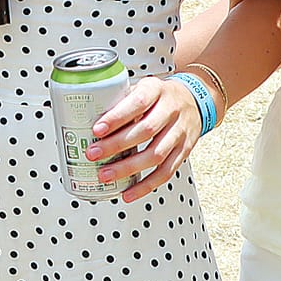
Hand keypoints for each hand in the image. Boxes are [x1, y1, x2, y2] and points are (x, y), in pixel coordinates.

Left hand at [83, 74, 205, 200]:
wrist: (194, 100)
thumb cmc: (159, 96)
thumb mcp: (142, 87)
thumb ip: (121, 100)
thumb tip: (86, 116)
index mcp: (157, 90)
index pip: (138, 102)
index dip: (117, 117)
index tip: (97, 129)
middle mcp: (171, 110)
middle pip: (145, 131)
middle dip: (116, 145)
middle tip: (94, 154)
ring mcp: (180, 132)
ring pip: (156, 154)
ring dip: (128, 168)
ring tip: (105, 175)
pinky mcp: (184, 151)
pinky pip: (166, 172)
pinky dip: (146, 185)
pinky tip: (128, 192)